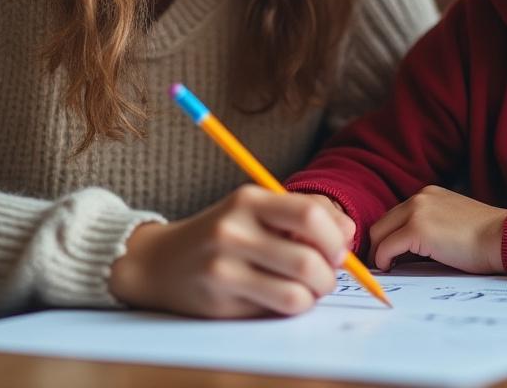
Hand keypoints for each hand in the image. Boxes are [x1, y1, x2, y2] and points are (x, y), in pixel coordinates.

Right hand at [108, 185, 354, 317]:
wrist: (158, 262)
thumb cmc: (221, 236)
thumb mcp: (254, 212)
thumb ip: (300, 216)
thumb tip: (349, 234)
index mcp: (248, 199)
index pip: (310, 213)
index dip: (336, 235)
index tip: (338, 249)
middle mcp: (234, 229)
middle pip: (309, 256)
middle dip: (330, 273)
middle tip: (325, 276)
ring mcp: (225, 266)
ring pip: (299, 290)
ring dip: (315, 294)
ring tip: (306, 289)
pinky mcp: (221, 298)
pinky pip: (279, 307)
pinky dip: (294, 307)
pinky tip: (283, 299)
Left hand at [368, 185, 506, 273]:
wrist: (504, 238)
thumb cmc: (486, 238)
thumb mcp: (452, 222)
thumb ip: (430, 227)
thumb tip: (406, 250)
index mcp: (429, 195)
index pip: (395, 215)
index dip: (388, 236)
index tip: (387, 254)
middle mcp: (420, 198)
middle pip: (382, 223)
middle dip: (378, 245)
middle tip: (381, 265)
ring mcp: (417, 212)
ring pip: (379, 234)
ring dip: (379, 253)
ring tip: (386, 269)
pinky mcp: (417, 229)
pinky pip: (386, 248)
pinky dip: (383, 260)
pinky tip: (391, 269)